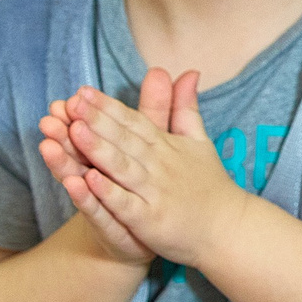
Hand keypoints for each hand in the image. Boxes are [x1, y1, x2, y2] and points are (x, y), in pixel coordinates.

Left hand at [37, 69, 242, 266]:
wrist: (229, 229)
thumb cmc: (210, 185)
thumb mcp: (200, 141)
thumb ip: (186, 108)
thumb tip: (189, 72)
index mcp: (167, 146)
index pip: (134, 121)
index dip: (108, 106)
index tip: (83, 92)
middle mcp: (160, 165)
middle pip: (125, 139)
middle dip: (97, 120)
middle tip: (72, 104)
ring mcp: (155, 192)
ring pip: (122, 167)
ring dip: (98, 149)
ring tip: (74, 131)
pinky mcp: (151, 220)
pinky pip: (126, 204)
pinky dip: (108, 193)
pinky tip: (88, 180)